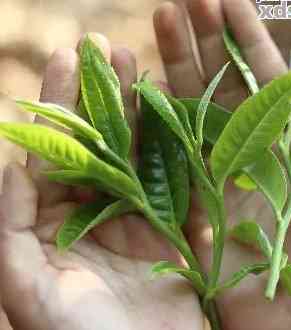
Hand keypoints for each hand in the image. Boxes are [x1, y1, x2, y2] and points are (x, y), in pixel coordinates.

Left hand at [0, 34, 203, 329]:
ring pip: (139, 152)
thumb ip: (11, 229)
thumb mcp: (28, 291)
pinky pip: (178, 181)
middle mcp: (97, 210)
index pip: (54, 151)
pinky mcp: (177, 229)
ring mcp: (140, 216)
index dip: (59, 103)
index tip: (68, 57)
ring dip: (141, 110)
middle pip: (99, 142)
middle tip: (108, 47)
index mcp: (54, 221)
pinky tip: (182, 112)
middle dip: (101, 94)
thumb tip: (12, 165)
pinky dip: (180, 147)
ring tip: (144, 67)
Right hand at [153, 1, 290, 328]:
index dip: (249, 38)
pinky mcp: (192, 198)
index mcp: (290, 144)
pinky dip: (155, 116)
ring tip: (161, 18)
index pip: (266, 78)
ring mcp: (217, 171)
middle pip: (223, 82)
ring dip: (177, 63)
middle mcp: (251, 149)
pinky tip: (140, 81)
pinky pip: (170, 152)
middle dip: (206, 38)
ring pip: (193, 106)